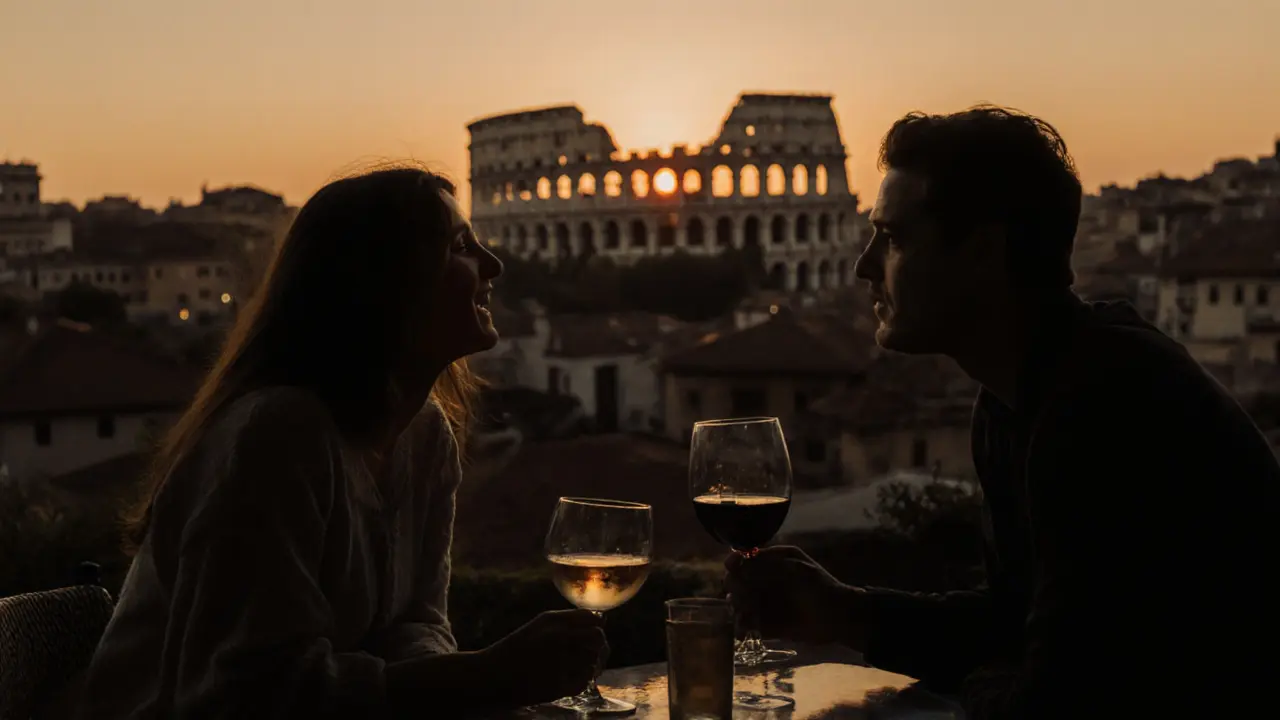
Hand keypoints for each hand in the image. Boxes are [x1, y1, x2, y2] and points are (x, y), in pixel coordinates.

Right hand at [479, 609, 606, 706]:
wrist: (490, 676)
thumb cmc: (516, 649)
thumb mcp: (539, 626)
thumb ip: (569, 620)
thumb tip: (602, 621)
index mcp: (553, 621)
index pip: (593, 618)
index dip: (596, 626)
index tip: (591, 634)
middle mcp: (557, 639)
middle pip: (598, 638)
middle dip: (598, 646)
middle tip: (589, 653)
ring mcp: (558, 663)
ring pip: (593, 662)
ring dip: (589, 665)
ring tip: (575, 667)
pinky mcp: (557, 686)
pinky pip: (584, 682)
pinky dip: (580, 681)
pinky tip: (568, 679)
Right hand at [725, 545, 865, 647]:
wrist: (840, 618)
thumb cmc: (820, 587)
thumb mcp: (795, 569)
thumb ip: (765, 565)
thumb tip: (734, 563)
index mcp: (774, 562)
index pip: (745, 559)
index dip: (735, 563)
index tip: (732, 568)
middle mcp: (766, 581)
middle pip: (737, 581)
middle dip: (737, 587)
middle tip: (744, 595)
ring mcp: (767, 603)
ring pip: (739, 603)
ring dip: (739, 606)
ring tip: (748, 611)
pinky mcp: (768, 624)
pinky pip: (749, 624)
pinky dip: (744, 625)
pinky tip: (746, 628)